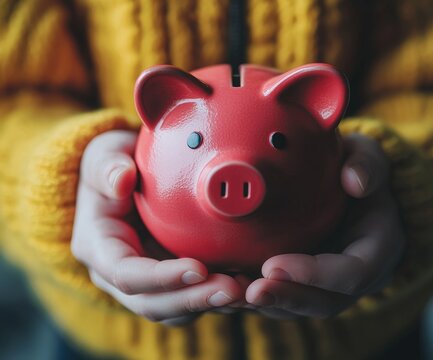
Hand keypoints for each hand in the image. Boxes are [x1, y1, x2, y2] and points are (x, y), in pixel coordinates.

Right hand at [71, 130, 243, 325]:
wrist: (125, 179)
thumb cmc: (115, 165)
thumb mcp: (103, 155)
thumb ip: (107, 166)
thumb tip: (121, 179)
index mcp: (99, 249)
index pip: (126, 274)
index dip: (161, 277)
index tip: (197, 268)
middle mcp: (120, 275)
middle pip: (154, 303)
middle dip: (194, 299)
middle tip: (233, 289)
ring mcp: (147, 282)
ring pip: (177, 310)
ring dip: (211, 303)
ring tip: (246, 290)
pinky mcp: (170, 281)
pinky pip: (192, 299)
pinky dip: (217, 297)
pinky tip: (246, 285)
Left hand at [245, 133, 404, 318]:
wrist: (348, 189)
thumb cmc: (355, 172)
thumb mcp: (369, 158)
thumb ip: (367, 165)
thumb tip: (355, 181)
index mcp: (377, 249)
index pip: (353, 273)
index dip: (315, 275)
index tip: (274, 265)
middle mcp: (354, 276)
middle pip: (323, 302)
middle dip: (284, 298)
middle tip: (248, 290)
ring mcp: (329, 284)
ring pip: (298, 307)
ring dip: (263, 303)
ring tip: (229, 291)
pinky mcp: (303, 284)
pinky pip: (280, 299)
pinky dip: (253, 297)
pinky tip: (226, 286)